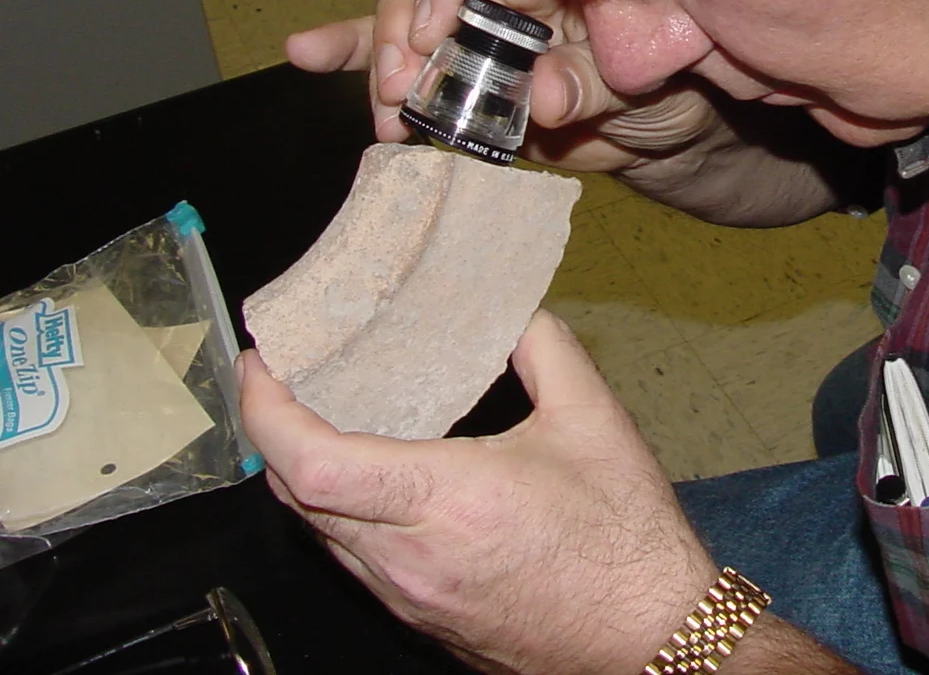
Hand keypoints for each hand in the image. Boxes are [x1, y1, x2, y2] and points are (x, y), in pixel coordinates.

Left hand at [238, 311, 718, 674]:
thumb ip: (544, 348)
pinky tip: (374, 480)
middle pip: (296, 499)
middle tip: (282, 378)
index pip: (314, 463)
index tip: (262, 365)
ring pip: (320, 535)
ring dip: (304, 476)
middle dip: (273, 434)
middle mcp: (410, 560)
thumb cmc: (626, 538)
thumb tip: (511, 308)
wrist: (649, 637)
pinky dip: (342, 512)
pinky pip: (354, 562)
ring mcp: (410, 598)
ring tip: (321, 418)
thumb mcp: (594, 420)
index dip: (267, 411)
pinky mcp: (423, 620)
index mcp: (446, 503)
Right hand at [285, 0, 719, 171]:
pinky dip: (351, 51)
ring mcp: (475, 16)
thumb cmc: (664, 82)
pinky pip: (397, 51)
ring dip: (378, 53)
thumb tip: (544, 98)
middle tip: (402, 83)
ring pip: (406, 10)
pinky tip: (305, 51)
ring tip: (381, 102)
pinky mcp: (455, 61)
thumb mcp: (645, 81)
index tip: (434, 26)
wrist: (665, 128)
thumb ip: (593, 82)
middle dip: (405, 24)